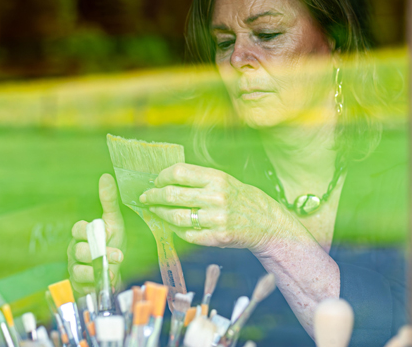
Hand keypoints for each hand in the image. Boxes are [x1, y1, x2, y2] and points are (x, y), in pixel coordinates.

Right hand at [67, 173, 125, 294]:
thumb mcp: (114, 222)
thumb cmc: (112, 243)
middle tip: (118, 255)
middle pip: (78, 250)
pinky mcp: (79, 285)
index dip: (90, 231)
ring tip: (113, 271)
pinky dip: (94, 286)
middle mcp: (75, 250)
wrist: (116, 270)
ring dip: (97, 272)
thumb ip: (109, 201)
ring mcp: (75, 268)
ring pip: (78, 270)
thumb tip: (106, 177)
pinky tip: (106, 283)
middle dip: (98, 253)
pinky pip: (81, 287)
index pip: (78, 228)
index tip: (109, 234)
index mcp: (82, 234)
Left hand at [139, 163, 288, 251]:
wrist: (266, 222)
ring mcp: (217, 219)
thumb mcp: (223, 180)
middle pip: (172, 195)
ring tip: (154, 211)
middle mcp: (216, 197)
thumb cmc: (240, 198)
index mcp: (217, 178)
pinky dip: (175, 229)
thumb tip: (164, 180)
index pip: (178, 173)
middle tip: (145, 197)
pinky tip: (171, 225)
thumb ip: (197, 179)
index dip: (161, 177)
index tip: (155, 181)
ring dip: (160, 214)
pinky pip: (186, 234)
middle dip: (153, 196)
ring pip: (175, 217)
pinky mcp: (217, 237)